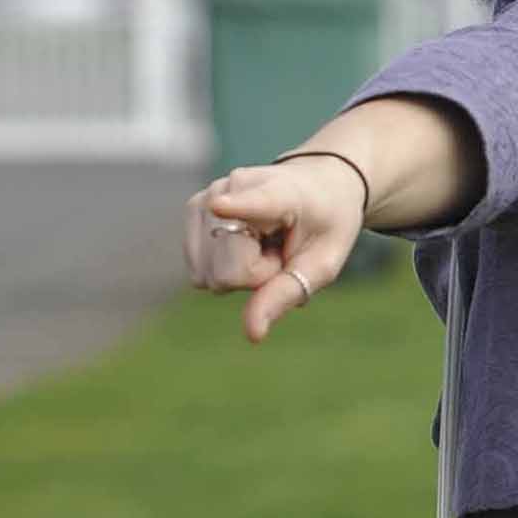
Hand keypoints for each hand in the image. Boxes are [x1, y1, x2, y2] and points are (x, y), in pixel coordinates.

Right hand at [181, 156, 367, 342]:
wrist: (316, 184)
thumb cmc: (325, 223)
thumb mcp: (324, 262)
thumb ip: (287, 293)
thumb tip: (252, 333)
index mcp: (281, 193)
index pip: (255, 203)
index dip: (236, 207)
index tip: (219, 205)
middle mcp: (234, 188)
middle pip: (227, 272)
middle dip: (256, 276)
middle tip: (280, 250)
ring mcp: (207, 198)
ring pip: (208, 274)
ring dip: (239, 272)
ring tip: (265, 244)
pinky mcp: (192, 211)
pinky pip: (199, 270)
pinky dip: (223, 267)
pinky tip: (245, 243)